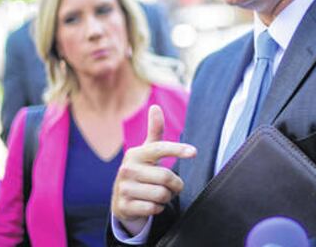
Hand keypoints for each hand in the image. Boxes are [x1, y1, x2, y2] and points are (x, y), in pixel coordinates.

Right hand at [111, 105, 196, 235]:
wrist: (121, 200)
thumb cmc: (141, 172)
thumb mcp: (146, 153)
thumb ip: (154, 131)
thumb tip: (155, 106)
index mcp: (135, 154)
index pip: (160, 148)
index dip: (178, 149)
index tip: (194, 152)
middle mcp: (127, 169)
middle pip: (166, 177)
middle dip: (176, 185)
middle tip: (174, 186)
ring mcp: (124, 188)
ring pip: (161, 195)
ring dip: (167, 198)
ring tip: (160, 195)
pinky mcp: (124, 206)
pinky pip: (153, 208)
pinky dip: (158, 208)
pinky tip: (151, 204)